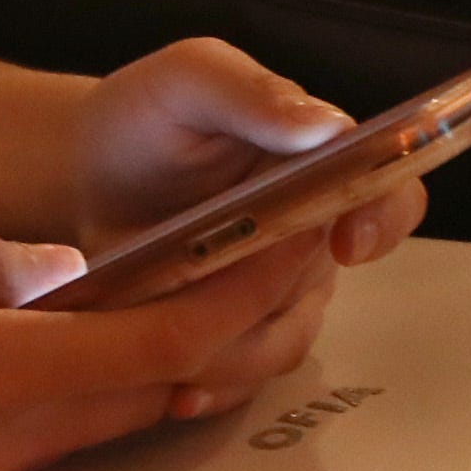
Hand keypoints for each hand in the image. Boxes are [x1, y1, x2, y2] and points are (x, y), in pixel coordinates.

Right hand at [0, 224, 339, 470]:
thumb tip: (50, 271)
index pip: (164, 343)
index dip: (243, 296)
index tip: (296, 246)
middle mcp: (3, 443)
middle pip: (158, 390)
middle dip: (230, 327)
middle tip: (274, 260)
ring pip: (107, 418)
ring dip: (167, 362)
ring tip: (201, 291)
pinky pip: (49, 439)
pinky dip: (96, 388)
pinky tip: (84, 344)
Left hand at [65, 38, 426, 411]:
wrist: (82, 174)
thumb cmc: (143, 117)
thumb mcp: (189, 80)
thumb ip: (252, 92)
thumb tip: (326, 126)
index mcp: (320, 163)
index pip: (389, 195)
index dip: (383, 222)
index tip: (347, 243)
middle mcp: (312, 232)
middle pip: (327, 283)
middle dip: (272, 300)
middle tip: (208, 301)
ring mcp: (274, 290)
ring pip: (285, 340)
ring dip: (236, 350)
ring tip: (176, 351)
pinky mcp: (233, 334)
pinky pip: (245, 375)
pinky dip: (214, 385)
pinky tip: (175, 391)